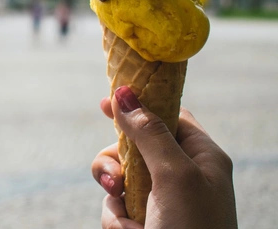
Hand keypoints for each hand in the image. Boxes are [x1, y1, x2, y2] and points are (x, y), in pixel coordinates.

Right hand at [91, 88, 237, 228]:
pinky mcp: (142, 221)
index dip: (140, 105)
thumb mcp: (175, 175)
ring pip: (118, 177)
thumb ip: (149, 133)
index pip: (169, 115)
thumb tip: (124, 92)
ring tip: (128, 218)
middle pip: (134, 145)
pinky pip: (115, 206)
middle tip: (116, 177)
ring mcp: (160, 200)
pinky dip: (117, 220)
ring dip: (114, 195)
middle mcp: (180, 175)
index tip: (107, 101)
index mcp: (201, 157)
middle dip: (117, 161)